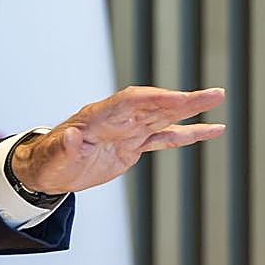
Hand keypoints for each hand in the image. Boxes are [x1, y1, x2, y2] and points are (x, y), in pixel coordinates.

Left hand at [11, 86, 224, 194]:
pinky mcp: (132, 146)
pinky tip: (211, 130)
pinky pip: (164, 137)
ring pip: (163, 117)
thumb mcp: (53, 157)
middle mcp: (115, 120)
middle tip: (213, 94)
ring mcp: (126, 132)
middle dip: (181, 100)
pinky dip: (187, 134)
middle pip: (152, 106)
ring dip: (189, 110)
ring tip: (217, 99)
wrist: (47, 170)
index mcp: (96, 118)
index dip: (153, 99)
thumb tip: (71, 136)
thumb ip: (64, 147)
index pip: (128, 103)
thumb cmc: (47, 161)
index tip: (177, 97)